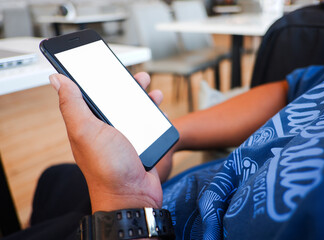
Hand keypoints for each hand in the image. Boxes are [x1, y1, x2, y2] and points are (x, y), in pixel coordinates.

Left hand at [50, 72, 162, 212]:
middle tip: (139, 77)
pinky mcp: (140, 144)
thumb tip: (56, 79)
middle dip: (128, 86)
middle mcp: (105, 130)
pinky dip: (155, 115)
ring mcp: (124, 137)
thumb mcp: (85, 130)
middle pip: (115, 100)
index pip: (89, 95)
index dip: (96, 79)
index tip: (105, 65)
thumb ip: (72, 104)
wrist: (133, 195)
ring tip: (154, 92)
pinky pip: (148, 124)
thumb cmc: (107, 167)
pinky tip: (160, 111)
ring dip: (145, 98)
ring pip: (134, 111)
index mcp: (88, 124)